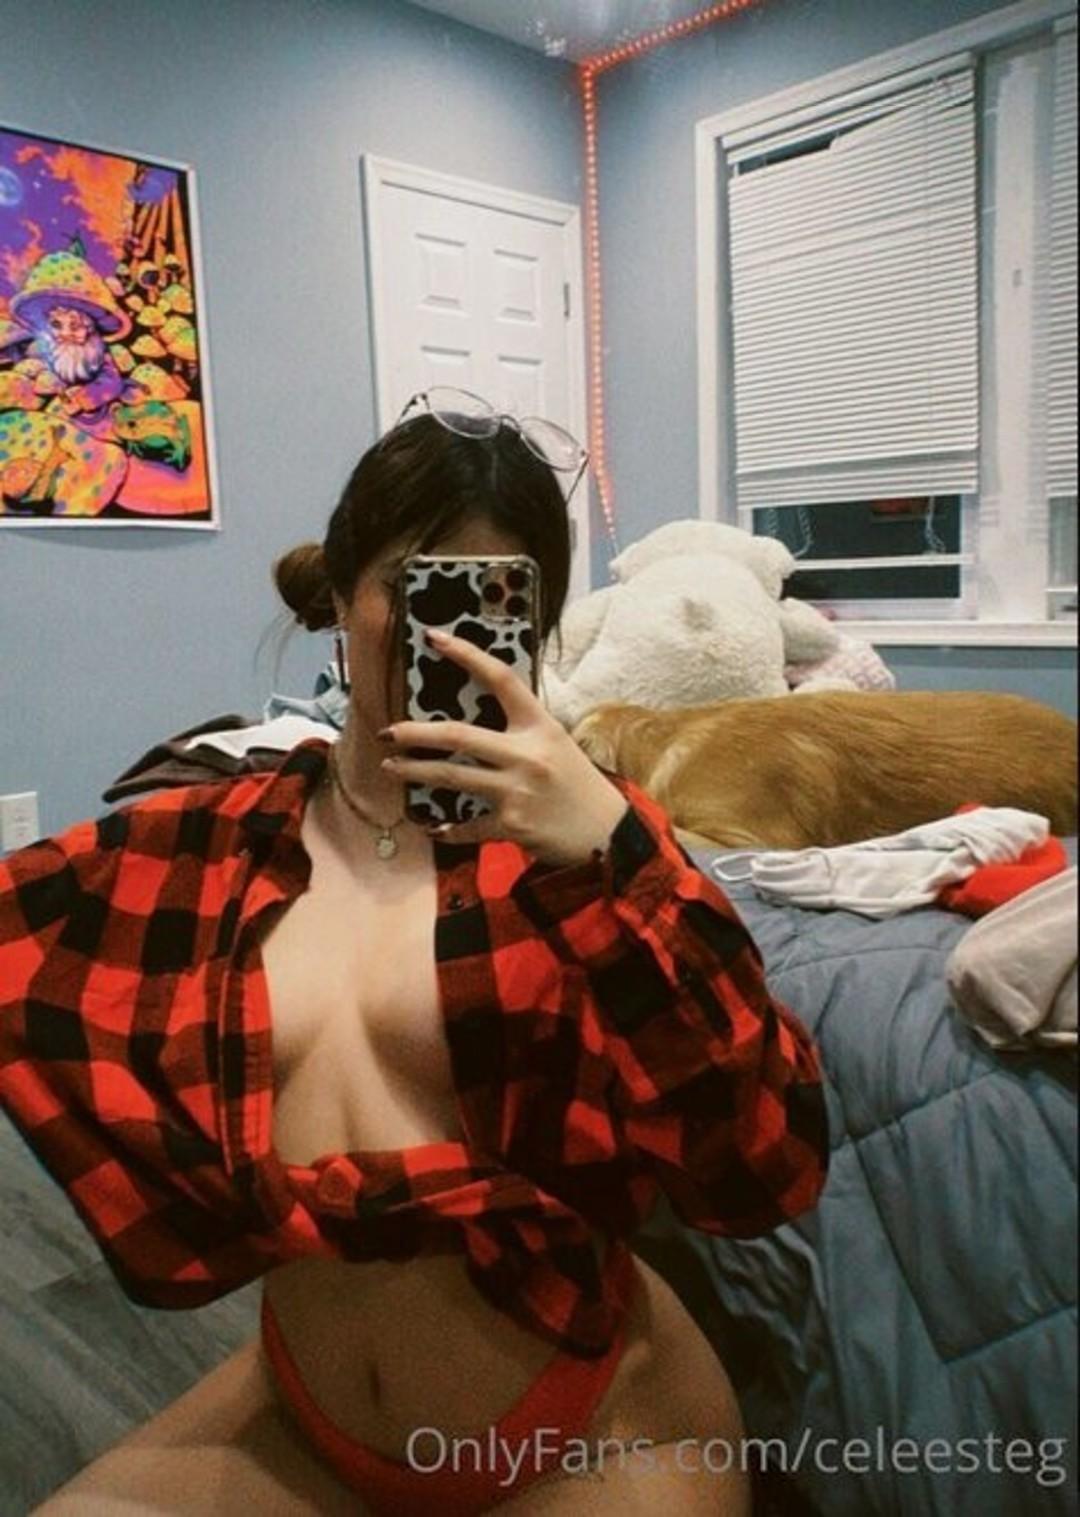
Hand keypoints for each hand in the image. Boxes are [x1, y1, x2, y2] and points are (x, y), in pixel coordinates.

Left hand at [380, 628, 628, 865]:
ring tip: (391, 767)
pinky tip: (432, 827)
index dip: (467, 655)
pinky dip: (446, 829)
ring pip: (451, 776)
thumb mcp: (555, 744)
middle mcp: (526, 754)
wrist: (607, 831)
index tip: (435, 638)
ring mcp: (517, 790)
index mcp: (539, 725)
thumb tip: (470, 728)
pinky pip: (466, 825)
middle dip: (414, 733)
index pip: (501, 679)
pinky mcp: (511, 824)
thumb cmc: (576, 783)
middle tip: (387, 732)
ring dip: (414, 772)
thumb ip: (519, 732)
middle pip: (457, 735)